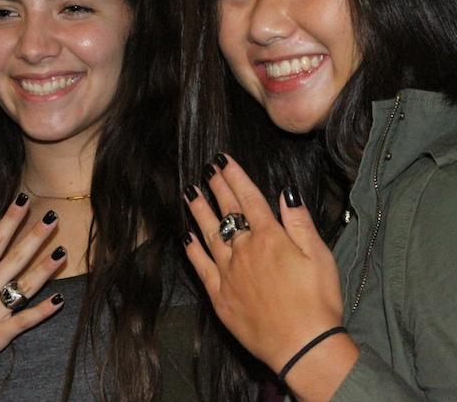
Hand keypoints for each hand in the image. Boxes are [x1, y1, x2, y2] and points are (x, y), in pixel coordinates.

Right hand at [0, 195, 66, 393]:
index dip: (10, 219)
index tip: (24, 200)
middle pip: (15, 258)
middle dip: (35, 237)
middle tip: (53, 217)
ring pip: (24, 287)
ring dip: (45, 270)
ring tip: (63, 253)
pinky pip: (24, 321)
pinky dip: (42, 311)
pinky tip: (59, 300)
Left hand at [183, 154, 344, 373]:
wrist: (301, 345)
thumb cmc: (317, 301)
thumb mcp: (319, 256)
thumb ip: (299, 222)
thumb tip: (285, 192)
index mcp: (269, 238)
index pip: (248, 199)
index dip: (234, 177)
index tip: (222, 160)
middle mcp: (244, 250)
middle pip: (227, 212)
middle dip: (216, 188)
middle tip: (205, 170)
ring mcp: (228, 272)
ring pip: (209, 234)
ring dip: (198, 211)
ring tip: (189, 192)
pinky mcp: (219, 295)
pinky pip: (200, 266)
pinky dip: (192, 250)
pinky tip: (186, 236)